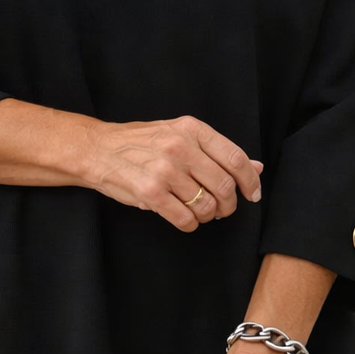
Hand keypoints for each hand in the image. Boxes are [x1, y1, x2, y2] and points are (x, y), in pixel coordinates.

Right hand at [84, 114, 262, 231]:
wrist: (97, 149)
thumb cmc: (140, 143)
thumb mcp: (180, 135)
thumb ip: (216, 151)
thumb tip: (256, 167)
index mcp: (191, 129)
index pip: (235, 158)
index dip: (250, 181)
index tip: (252, 194)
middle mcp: (180, 147)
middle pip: (224, 186)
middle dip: (229, 205)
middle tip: (222, 209)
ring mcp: (165, 170)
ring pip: (206, 205)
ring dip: (207, 215)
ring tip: (198, 212)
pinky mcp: (150, 193)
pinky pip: (185, 218)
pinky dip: (190, 224)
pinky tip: (185, 219)